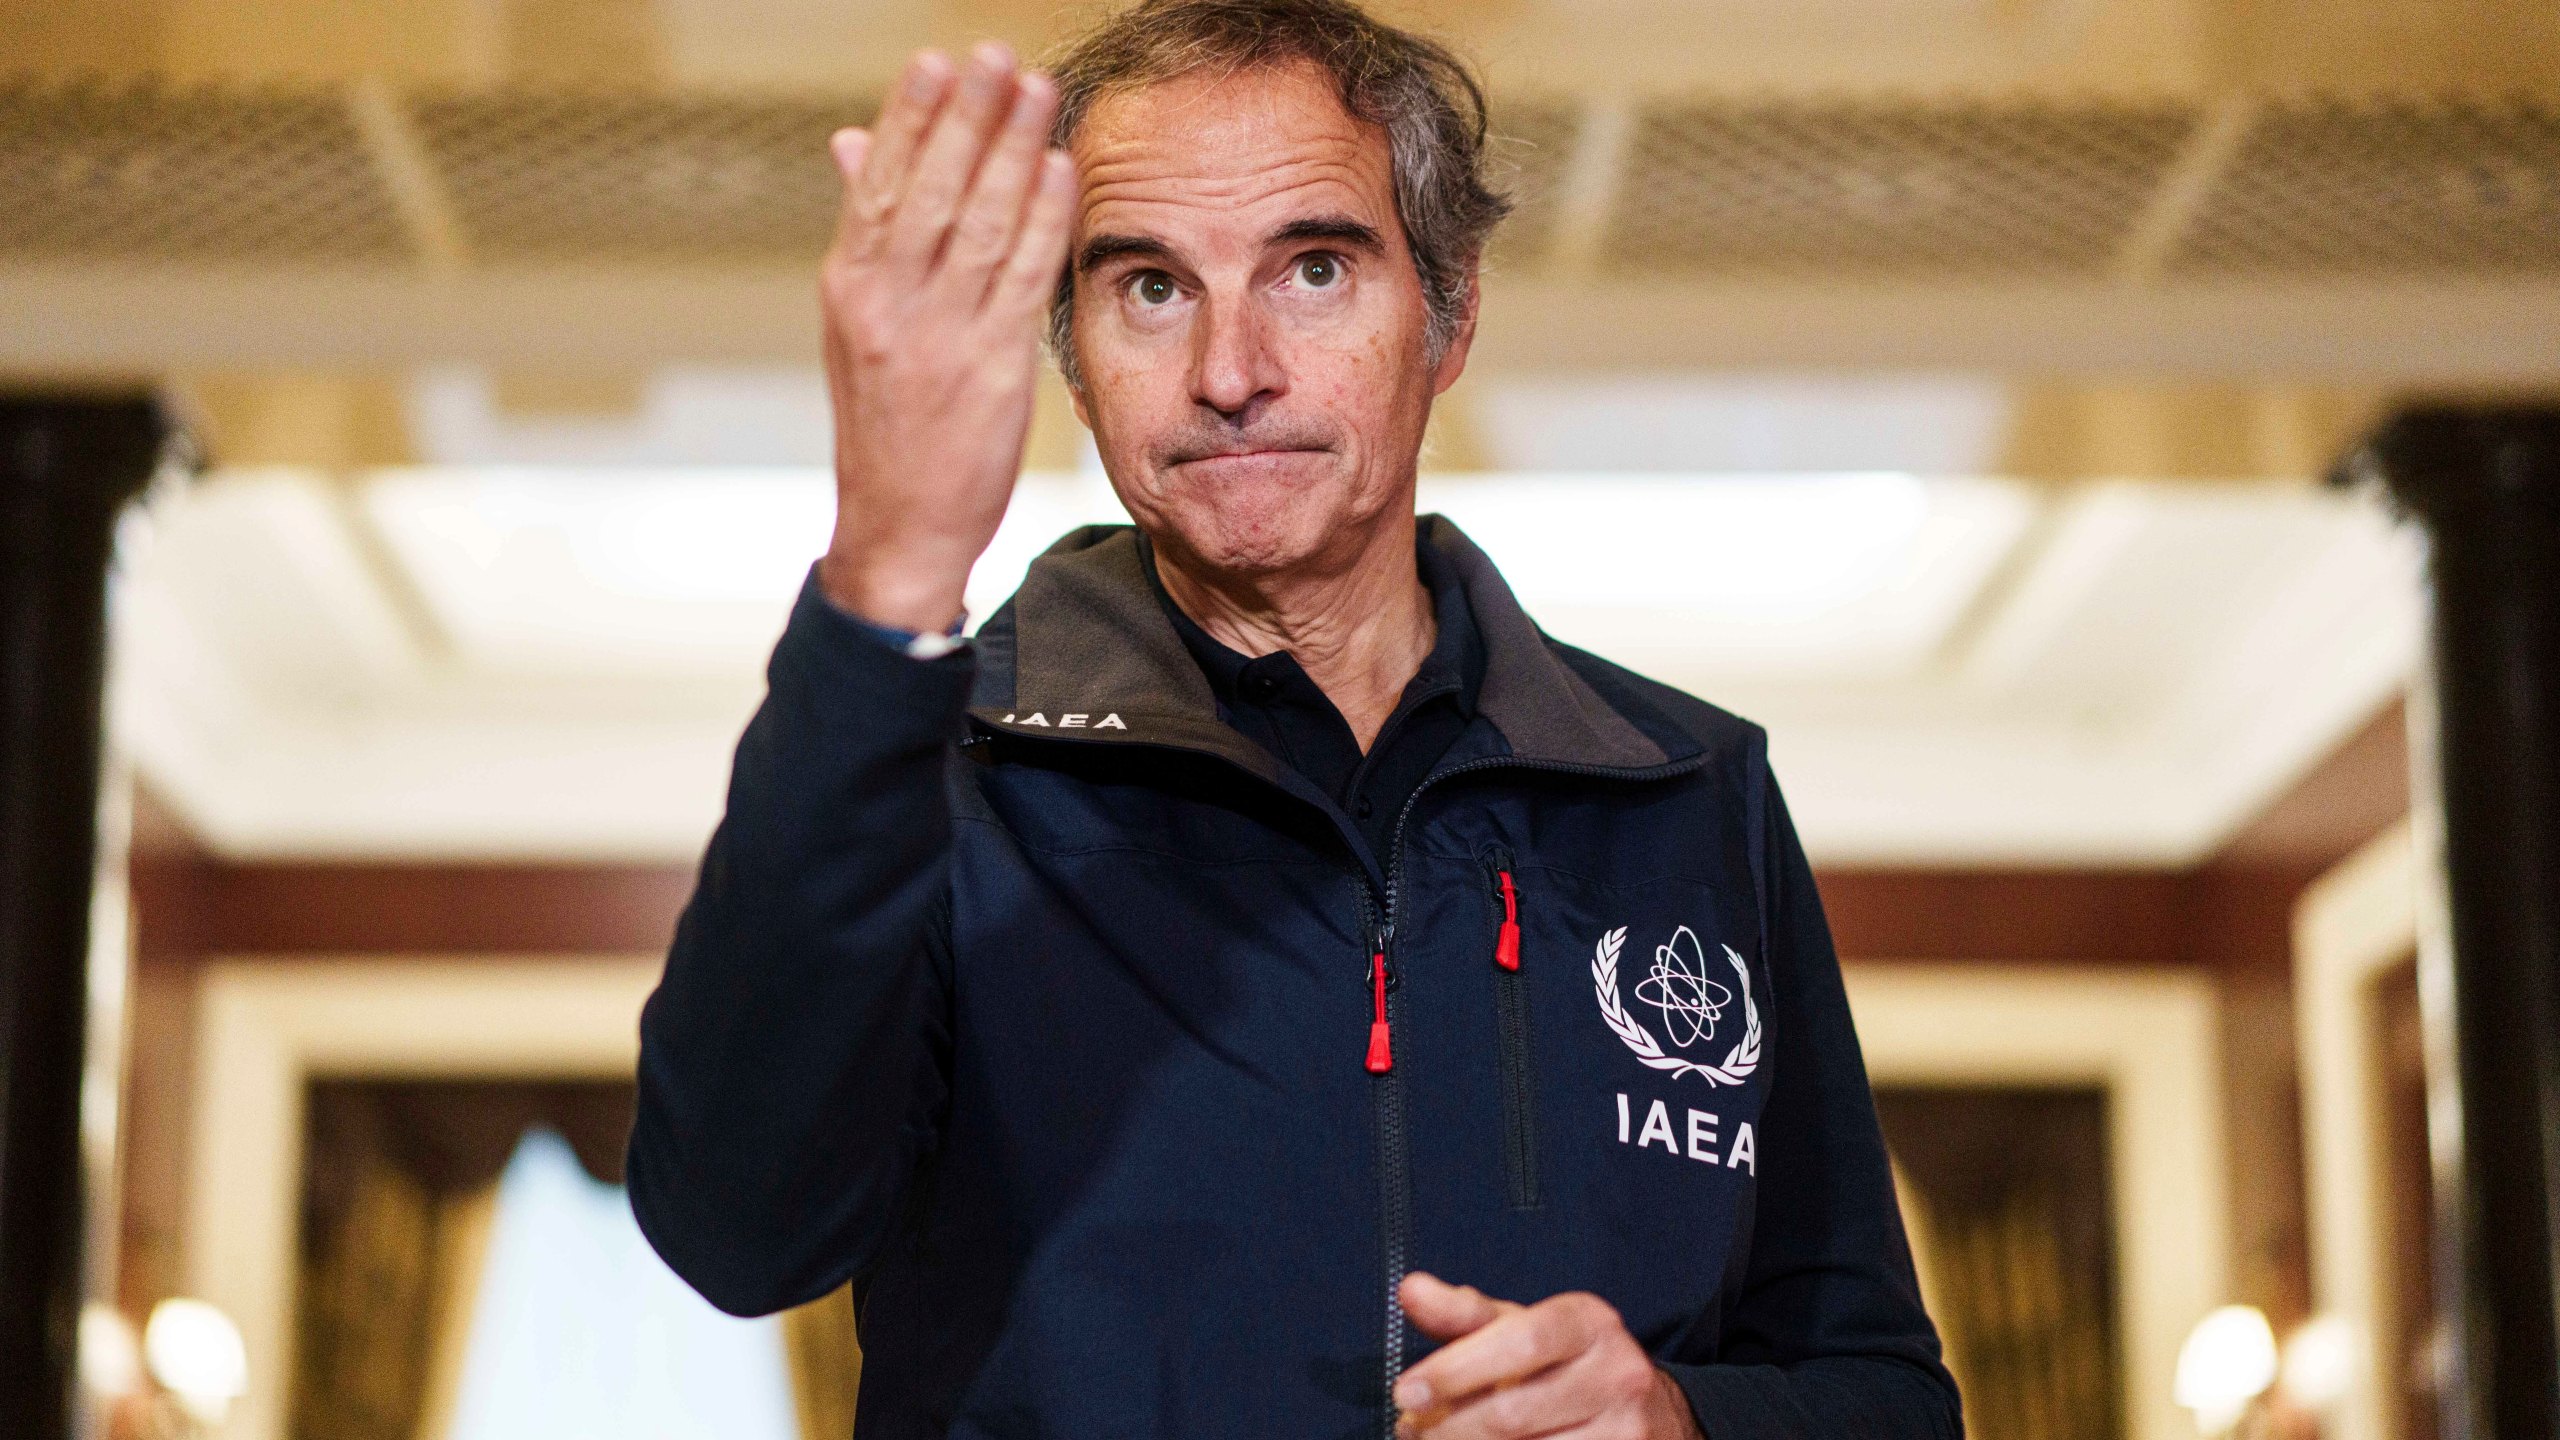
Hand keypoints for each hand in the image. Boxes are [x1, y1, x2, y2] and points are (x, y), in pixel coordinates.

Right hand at [815, 43, 1078, 631]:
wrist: (896, 526)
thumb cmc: (886, 424)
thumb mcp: (857, 325)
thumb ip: (866, 232)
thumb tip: (852, 142)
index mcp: (849, 287)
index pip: (881, 183)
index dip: (911, 118)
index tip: (936, 62)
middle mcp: (888, 305)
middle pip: (931, 191)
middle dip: (966, 117)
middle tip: (995, 56)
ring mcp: (938, 337)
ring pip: (979, 224)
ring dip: (1012, 152)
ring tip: (1037, 92)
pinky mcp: (989, 370)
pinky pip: (1019, 280)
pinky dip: (1042, 221)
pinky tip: (1060, 173)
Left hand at [1394, 1272, 1703, 1439]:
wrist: (1650, 1414)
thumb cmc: (1568, 1367)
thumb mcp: (1522, 1329)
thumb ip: (1465, 1315)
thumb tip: (1411, 1290)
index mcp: (1589, 1324)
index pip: (1521, 1341)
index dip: (1458, 1369)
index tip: (1406, 1392)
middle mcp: (1618, 1374)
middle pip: (1514, 1412)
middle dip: (1449, 1428)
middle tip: (1410, 1431)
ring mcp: (1627, 1431)